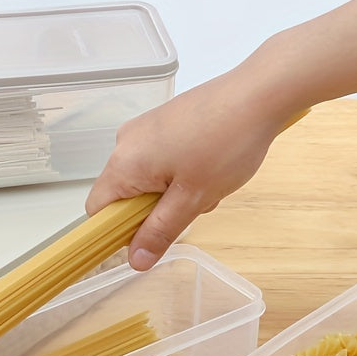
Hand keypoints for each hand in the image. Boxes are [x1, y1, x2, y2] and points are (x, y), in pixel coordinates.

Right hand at [85, 65, 295, 270]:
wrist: (258, 93)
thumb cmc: (226, 143)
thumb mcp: (192, 199)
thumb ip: (159, 232)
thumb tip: (135, 262)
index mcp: (123, 162)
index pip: (98, 210)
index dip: (117, 231)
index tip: (149, 238)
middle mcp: (125, 142)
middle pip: (124, 195)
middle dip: (156, 211)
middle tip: (192, 205)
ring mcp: (144, 128)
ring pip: (147, 180)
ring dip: (173, 194)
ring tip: (208, 184)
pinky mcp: (163, 121)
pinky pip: (159, 160)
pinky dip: (180, 173)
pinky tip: (210, 168)